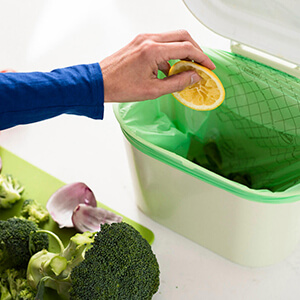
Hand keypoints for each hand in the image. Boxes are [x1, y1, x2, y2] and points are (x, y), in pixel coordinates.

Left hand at [100, 30, 214, 101]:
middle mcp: (149, 40)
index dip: (202, 58)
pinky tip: (169, 69)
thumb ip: (177, 83)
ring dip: (183, 51)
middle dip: (196, 50)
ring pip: (172, 38)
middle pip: (182, 36)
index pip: (187, 48)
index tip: (208, 67)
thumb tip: (193, 77)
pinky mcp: (139, 42)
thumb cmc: (120, 87)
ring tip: (185, 69)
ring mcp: (143, 39)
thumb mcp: (153, 90)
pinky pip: (161, 43)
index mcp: (153, 51)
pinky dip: (170, 53)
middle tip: (200, 64)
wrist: (99, 82)